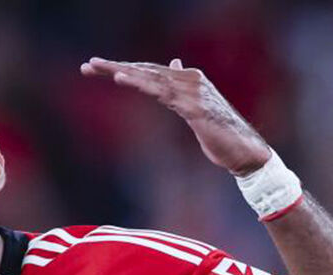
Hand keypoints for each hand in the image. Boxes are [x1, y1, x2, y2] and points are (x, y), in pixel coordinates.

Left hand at [79, 57, 271, 175]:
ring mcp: (192, 93)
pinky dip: (142, 85)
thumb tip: (173, 63)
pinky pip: (162, 94)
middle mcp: (189, 80)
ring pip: (151, 79)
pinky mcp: (194, 109)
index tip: (95, 68)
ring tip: (99, 69)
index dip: (122, 68)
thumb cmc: (220, 131)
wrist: (245, 151)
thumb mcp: (195, 104)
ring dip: (123, 73)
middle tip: (87, 65)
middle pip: (145, 70)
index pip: (149, 70)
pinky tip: (123, 81)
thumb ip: (181, 85)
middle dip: (114, 67)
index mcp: (187, 79)